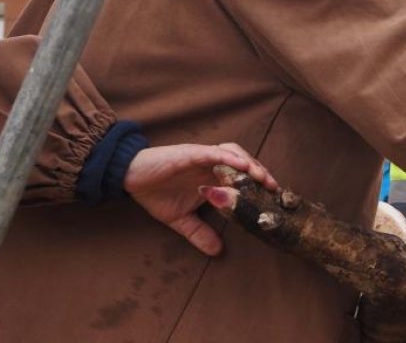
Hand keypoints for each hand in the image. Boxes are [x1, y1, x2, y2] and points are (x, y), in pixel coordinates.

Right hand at [124, 142, 276, 256]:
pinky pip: (214, 152)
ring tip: (262, 177)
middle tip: (275, 189)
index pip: (243, 178)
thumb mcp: (181, 220)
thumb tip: (218, 252)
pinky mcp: (191, 153)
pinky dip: (229, 158)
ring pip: (234, 154)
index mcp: (212, 178)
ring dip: (250, 163)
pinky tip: (241, 165)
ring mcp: (203, 156)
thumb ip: (200, 233)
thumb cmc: (156, 193)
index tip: (274, 200)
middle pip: (245, 164)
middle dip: (261, 174)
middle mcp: (212, 164)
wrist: (130, 177)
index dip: (259, 186)